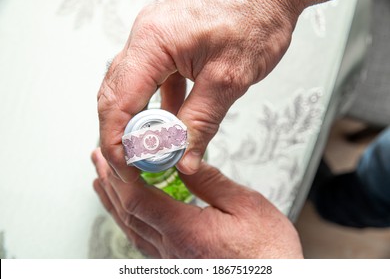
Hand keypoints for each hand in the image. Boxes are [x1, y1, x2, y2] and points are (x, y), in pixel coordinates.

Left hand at [91, 148, 302, 257]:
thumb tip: (186, 160)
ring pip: (130, 227)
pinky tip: (125, 212)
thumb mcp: (247, 207)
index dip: (121, 174)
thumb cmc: (267, 252)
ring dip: (112, 200)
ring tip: (100, 181)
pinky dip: (127, 219)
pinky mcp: (176, 263)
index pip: (139, 200)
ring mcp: (171, 259)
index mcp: (187, 231)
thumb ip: (211, 183)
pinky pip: (142, 240)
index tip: (113, 153)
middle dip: (109, 181)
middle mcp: (172, 249)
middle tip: (97, 159)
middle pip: (127, 212)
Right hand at [97, 0, 319, 180]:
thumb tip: (185, 159)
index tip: (126, 169)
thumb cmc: (255, 21)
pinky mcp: (166, 44)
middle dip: (121, 135)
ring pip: (129, 89)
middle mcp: (145, 36)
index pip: (118, 101)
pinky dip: (156, 106)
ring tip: (151, 149)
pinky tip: (168, 123)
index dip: (116, 141)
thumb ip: (201, 123)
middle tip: (135, 165)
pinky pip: (150, 80)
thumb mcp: (228, 79)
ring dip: (137, 122)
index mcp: (153, 42)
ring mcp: (153, 39)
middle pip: (115, 95)